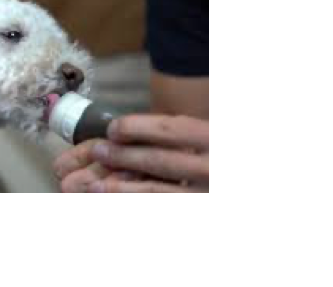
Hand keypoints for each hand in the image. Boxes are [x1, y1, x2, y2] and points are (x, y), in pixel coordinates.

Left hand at [54, 114, 208, 192]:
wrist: (238, 186)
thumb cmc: (208, 155)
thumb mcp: (202, 135)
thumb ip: (181, 133)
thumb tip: (135, 127)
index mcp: (209, 138)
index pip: (169, 130)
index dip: (137, 128)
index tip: (113, 129)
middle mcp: (208, 167)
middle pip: (159, 161)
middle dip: (123, 157)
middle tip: (98, 151)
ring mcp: (201, 193)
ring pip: (155, 190)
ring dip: (120, 188)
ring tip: (94, 186)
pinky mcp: (193, 206)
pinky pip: (158, 201)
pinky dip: (132, 197)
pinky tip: (111, 196)